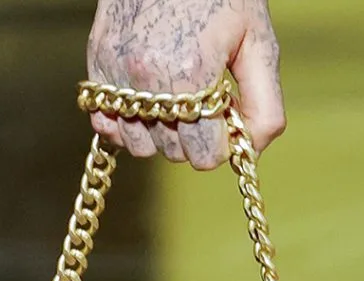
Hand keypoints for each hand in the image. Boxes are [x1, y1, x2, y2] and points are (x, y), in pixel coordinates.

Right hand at [86, 0, 285, 168]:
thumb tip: (251, 150)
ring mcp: (117, 70)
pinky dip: (128, 122)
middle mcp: (148, 76)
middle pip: (174, 153)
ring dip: (161, 132)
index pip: (205, 156)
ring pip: (140, 145)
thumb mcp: (258, 42)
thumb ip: (266, 105)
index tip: (224, 118)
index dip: (220, 144)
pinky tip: (147, 100)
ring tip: (175, 97)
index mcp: (191, 73)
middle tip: (202, 100)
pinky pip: (107, 125)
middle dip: (194, 136)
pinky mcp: (97, 61)